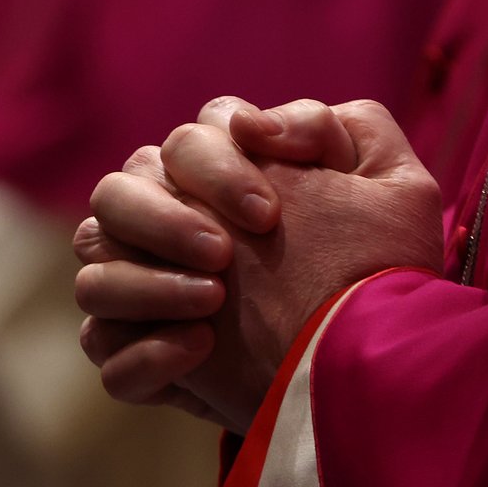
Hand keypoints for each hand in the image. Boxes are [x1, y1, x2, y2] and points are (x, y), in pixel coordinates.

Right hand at [79, 97, 442, 430]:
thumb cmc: (382, 271)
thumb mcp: (394, 189)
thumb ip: (341, 127)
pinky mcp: (145, 363)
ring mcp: (147, 298)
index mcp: (214, 179)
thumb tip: (253, 122)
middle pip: (114, 195)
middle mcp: (166, 228)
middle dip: (163, 220)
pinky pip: (107, 355)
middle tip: (223, 254)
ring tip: (213, 303)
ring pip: (93, 276)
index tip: (269, 214)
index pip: (183, 143)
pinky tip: (200, 350)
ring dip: (144, 285)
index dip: (216, 168)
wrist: (382, 364)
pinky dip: (144, 354)